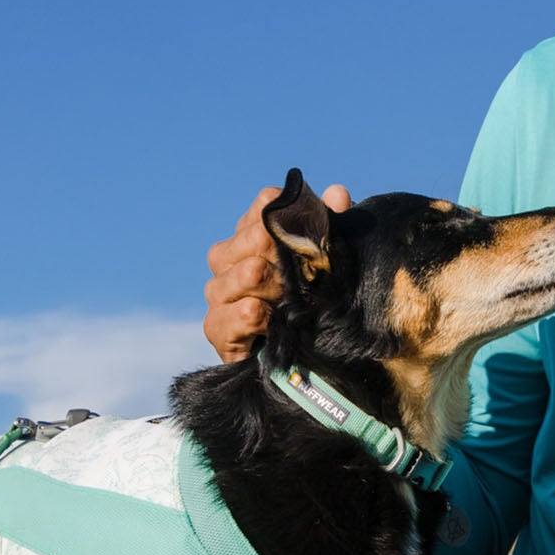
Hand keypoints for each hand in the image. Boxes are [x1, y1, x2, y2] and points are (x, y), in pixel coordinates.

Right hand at [203, 181, 350, 361]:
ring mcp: (218, 292)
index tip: (312, 237)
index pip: (266, 204)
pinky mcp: (216, 328)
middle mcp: (228, 258)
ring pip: (238, 274)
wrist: (297, 361)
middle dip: (280, 253)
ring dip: (266, 284)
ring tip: (284, 294)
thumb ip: (331, 227)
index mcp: (253, 233)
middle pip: (252, 237)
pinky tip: (264, 315)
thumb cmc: (311, 302)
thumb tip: (338, 193)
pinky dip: (248, 315)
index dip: (291, 217)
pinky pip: (229, 315)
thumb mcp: (327, 264)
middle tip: (300, 273)